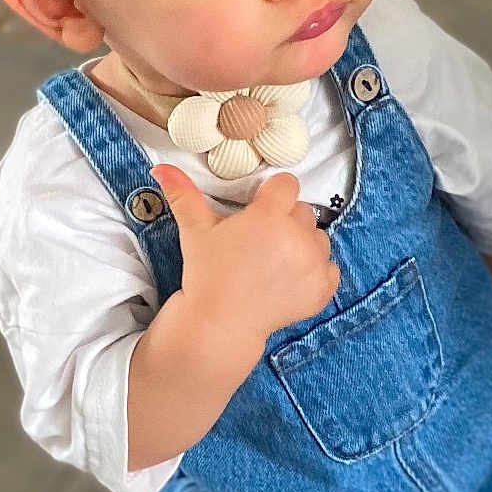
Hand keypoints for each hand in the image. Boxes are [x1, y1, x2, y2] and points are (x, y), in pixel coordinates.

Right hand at [151, 164, 339, 352]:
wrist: (220, 323)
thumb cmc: (208, 275)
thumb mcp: (195, 231)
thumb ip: (183, 194)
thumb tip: (160, 168)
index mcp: (269, 217)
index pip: (287, 185)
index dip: (271, 196)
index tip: (258, 212)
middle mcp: (297, 238)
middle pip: (302, 211)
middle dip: (285, 221)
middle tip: (260, 242)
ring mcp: (314, 264)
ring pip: (318, 237)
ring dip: (303, 245)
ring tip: (275, 261)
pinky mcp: (322, 288)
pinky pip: (331, 267)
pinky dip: (316, 272)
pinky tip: (290, 278)